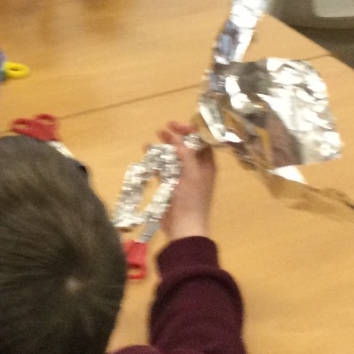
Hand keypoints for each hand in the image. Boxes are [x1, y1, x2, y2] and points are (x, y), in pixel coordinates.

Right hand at [159, 122, 215, 242]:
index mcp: (206, 165)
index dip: (190, 130)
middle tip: (162, 129)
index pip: (201, 140)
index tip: (175, 125)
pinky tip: (147, 152)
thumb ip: (185, 153)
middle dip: (175, 137)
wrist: (184, 227)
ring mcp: (182, 176)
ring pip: (173, 156)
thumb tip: (176, 137)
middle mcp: (196, 168)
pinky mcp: (170, 185)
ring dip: (163, 147)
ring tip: (152, 139)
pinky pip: (163, 168)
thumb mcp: (191, 173)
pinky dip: (156, 160)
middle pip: (186, 146)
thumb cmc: (191, 200)